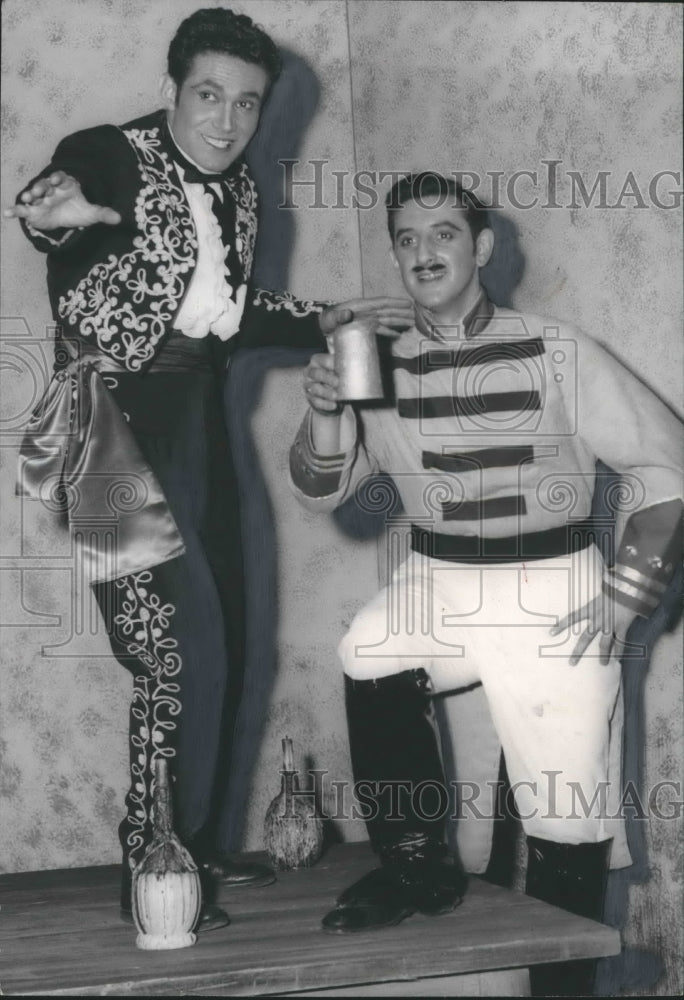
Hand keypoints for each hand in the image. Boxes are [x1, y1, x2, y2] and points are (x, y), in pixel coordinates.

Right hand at [4, 171, 120, 229]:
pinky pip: (22, 210)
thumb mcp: (92, 213)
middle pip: (44, 185)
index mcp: (65, 185)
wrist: (66, 217)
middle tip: (39, 192)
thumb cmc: (78, 210)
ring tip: (27, 199)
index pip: (60, 178)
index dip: (58, 178)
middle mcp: (50, 190)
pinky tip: (6, 213)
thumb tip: (120, 218)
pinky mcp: (33, 211)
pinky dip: (14, 211)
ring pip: (33, 195)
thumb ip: (103, 214)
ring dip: (29, 195)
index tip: (57, 180)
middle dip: (41, 187)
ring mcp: (40, 200)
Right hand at [304, 352, 340, 415]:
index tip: (341, 368)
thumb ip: (343, 365)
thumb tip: (356, 365)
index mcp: (317, 361)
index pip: (323, 361)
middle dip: (327, 378)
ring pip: (315, 389)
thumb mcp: (338, 367)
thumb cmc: (335, 373)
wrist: (329, 388)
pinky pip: (316, 401)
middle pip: (316, 374)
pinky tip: (334, 405)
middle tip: (337, 383)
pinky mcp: (310, 397)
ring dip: (326, 393)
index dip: (331, 365)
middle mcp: (310, 372)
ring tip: (336, 396)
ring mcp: (308, 385)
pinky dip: (325, 404)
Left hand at [319, 296, 412, 337]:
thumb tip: (348, 314)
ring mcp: (367, 321)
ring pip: (387, 320)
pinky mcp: (365, 330)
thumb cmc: (326, 322)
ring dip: (399, 322)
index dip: (396, 303)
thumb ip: (339, 316)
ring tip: (412, 324)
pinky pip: (380, 330)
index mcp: (361, 306)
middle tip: (417, 316)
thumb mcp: (330, 318)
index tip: (408, 304)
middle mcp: (367, 313)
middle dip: (402, 313)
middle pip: (388, 312)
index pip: (382, 303)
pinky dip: (389, 333)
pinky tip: (398, 336)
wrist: (320, 331)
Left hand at [550, 593, 634, 665]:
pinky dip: (620, 651)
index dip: (561, 625)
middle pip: (585, 638)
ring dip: (603, 655)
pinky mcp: (622, 626)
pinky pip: (621, 642)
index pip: (572, 617)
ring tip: (602, 664)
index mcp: (591, 608)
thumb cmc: (615, 585)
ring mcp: (610, 624)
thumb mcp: (601, 590)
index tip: (551, 633)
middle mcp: (598, 618)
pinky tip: (618, 659)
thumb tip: (593, 593)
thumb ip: (596, 597)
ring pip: (604, 644)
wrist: (630, 586)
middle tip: (572, 663)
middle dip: (578, 651)